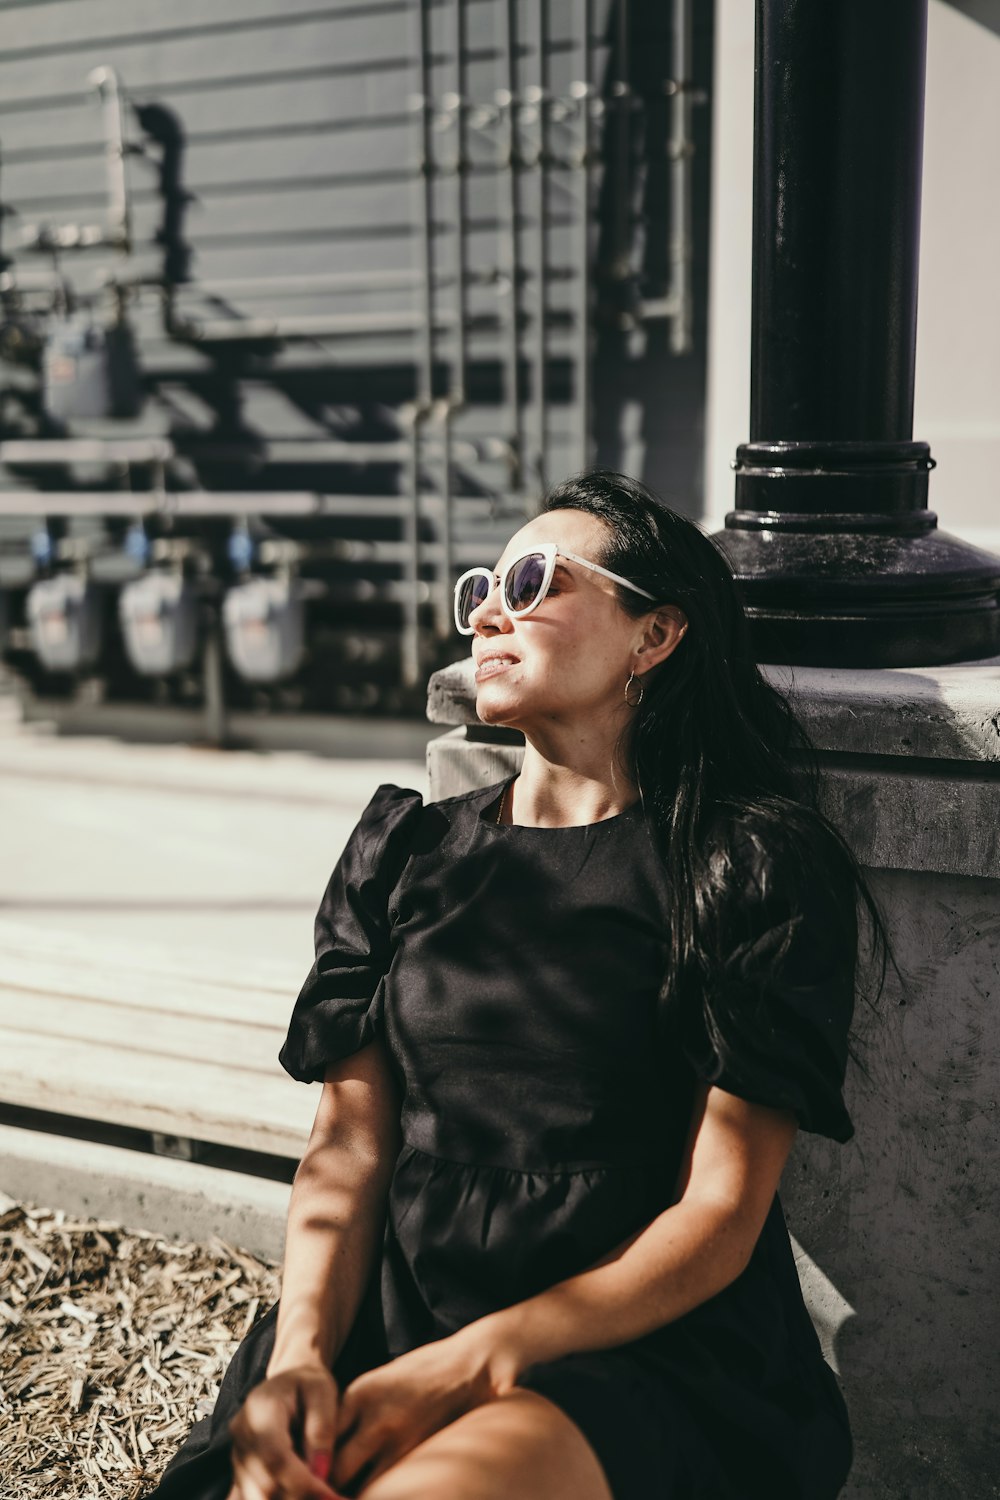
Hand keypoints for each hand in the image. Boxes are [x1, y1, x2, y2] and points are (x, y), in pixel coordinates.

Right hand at [226, 1364, 346, 1499]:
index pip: (276, 1457)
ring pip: (258, 1498)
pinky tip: (304, 1495)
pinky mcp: (241, 1473)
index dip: (303, 1484)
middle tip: (333, 1498)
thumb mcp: (323, 1392)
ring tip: (321, 1494)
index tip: (332, 1496)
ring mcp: (237, 1457)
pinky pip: (255, 1498)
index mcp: (260, 1410)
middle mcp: (241, 1436)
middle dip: (301, 1497)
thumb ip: (322, 1429)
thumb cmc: (309, 1383)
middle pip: (265, 1485)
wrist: (288, 1382)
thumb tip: (320, 1472)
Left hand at [331, 1322, 516, 1493]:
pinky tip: (383, 1494)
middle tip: (320, 1497)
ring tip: (342, 1499)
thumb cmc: (423, 1374)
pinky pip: (392, 1486)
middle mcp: (374, 1418)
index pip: (321, 1440)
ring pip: (363, 1487)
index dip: (313, 1464)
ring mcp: (400, 1439)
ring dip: (352, 1494)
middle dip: (326, 1488)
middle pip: (335, 1470)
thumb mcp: (379, 1382)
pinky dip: (383, 1494)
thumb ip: (354, 1413)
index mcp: (358, 1395)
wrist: (471, 1364)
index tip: (309, 1478)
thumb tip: (330, 1447)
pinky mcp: (423, 1454)